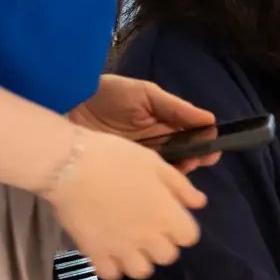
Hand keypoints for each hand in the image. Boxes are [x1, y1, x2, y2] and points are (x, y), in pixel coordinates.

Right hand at [44, 129, 207, 279]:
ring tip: (130, 240)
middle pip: (167, 256)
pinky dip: (113, 265)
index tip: (172, 217)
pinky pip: (112, 274)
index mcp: (166, 214)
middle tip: (150, 226)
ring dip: (140, 258)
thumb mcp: (156, 163)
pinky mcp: (95, 255)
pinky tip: (109, 247)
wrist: (73, 165)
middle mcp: (148, 237)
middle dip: (163, 243)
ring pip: (141, 271)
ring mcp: (121, 250)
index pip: (189, 237)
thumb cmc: (118, 158)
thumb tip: (200, 203)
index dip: (183, 227)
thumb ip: (181, 186)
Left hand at [69, 74, 219, 172]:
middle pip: (181, 156)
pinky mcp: (122, 175)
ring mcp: (137, 162)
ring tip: (183, 169)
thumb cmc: (110, 94)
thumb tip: (209, 119)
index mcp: (162, 124)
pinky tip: (161, 185)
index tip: (211, 148)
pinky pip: (143, 183)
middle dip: (194, 159)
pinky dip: (154, 185)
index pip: (189, 136)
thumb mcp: (145, 94)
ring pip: (165, 172)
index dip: (202, 143)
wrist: (68, 104)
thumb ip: (176, 108)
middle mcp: (154, 145)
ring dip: (177, 173)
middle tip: (199, 160)